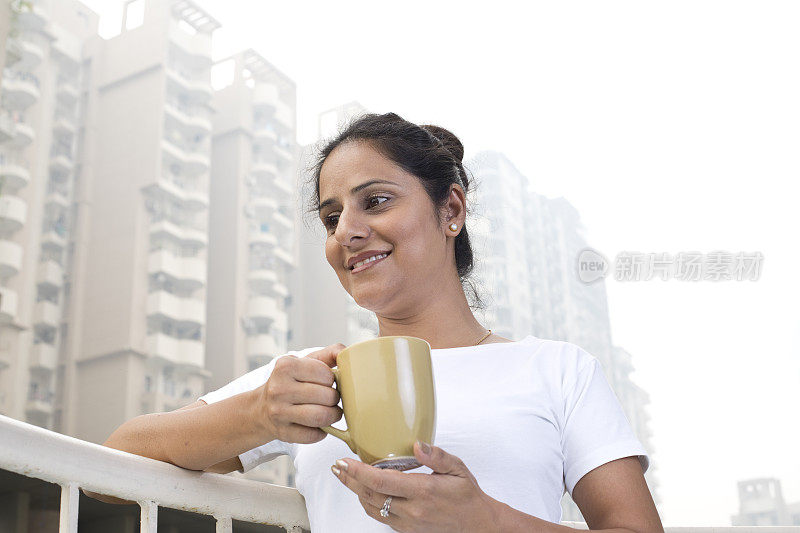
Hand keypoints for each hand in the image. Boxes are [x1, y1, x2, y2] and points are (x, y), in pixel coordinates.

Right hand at [256, 344, 344, 443]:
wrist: (262, 408)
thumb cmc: (290, 383)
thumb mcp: (304, 363)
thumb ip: (328, 354)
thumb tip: (346, 352)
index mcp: (285, 366)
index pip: (325, 374)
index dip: (332, 379)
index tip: (327, 382)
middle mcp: (278, 388)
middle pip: (326, 396)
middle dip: (335, 398)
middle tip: (332, 399)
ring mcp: (278, 412)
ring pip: (321, 417)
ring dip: (333, 416)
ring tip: (331, 412)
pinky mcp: (282, 432)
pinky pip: (313, 435)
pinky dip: (321, 432)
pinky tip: (317, 425)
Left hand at [331, 441, 499, 532]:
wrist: (477, 526)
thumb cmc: (467, 496)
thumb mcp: (458, 469)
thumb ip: (437, 456)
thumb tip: (417, 444)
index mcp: (423, 491)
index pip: (380, 481)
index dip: (358, 471)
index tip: (345, 461)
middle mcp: (412, 510)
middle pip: (370, 494)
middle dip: (349, 480)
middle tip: (337, 466)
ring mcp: (408, 523)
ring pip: (372, 507)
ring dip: (356, 492)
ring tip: (345, 476)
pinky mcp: (406, 530)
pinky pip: (380, 517)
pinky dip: (368, 503)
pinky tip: (364, 492)